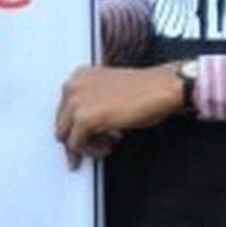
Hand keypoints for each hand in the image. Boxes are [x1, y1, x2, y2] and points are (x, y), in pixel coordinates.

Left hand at [55, 64, 185, 166]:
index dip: (75, 126)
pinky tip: (109, 146)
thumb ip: (91, 101)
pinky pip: (77, 145)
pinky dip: (92, 150)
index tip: (82, 137)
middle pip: (62, 124)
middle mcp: (73, 86)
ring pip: (66, 136)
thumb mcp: (110, 89)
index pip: (64, 109)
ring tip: (106, 145)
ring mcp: (76, 101)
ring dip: (86, 145)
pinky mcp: (84, 118)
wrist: (163, 87)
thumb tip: (84, 126)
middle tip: (94, 147)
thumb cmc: (147, 89)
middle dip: (78, 138)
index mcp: (79, 76)